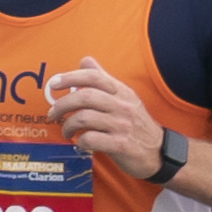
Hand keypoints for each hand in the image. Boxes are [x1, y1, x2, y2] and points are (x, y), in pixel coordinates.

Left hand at [47, 55, 165, 177]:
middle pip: (84, 97)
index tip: (53, 84)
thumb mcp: (124, 98)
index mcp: (122, 92)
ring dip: (67, 126)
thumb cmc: (135, 124)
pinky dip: (79, 141)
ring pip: (83, 118)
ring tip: (67, 131)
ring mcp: (121, 125)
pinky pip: (90, 139)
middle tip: (53, 114)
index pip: (94, 77)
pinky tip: (80, 142)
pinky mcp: (119, 145)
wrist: (158, 151)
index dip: (71, 77)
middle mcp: (122, 106)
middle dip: (62, 105)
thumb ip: (104, 80)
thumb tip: (85, 60)